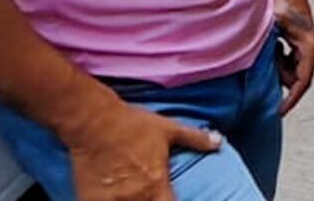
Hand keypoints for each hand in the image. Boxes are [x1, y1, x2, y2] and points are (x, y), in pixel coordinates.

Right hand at [66, 101, 222, 200]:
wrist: (94, 121)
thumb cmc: (132, 124)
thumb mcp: (168, 129)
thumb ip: (195, 139)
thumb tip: (220, 141)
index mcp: (156, 184)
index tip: (169, 200)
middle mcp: (136, 197)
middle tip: (150, 196)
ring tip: (131, 198)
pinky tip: (111, 198)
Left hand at [272, 0, 313, 115]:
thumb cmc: (282, 6)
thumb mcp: (274, 25)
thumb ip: (269, 46)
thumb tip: (258, 61)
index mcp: (309, 51)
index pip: (301, 83)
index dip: (290, 100)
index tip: (278, 112)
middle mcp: (313, 54)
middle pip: (295, 80)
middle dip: (279, 78)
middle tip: (264, 65)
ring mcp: (308, 52)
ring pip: (291, 73)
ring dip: (278, 68)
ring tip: (270, 50)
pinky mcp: (302, 50)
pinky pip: (289, 66)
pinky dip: (279, 62)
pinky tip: (273, 47)